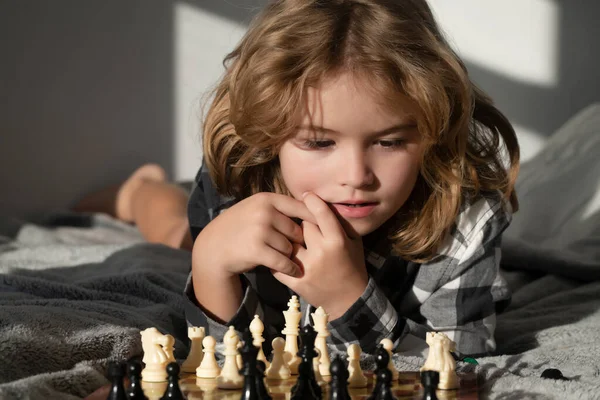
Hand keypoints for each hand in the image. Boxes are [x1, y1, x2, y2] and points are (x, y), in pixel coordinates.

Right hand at [192, 192, 316, 278]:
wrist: (214, 247)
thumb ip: (278, 207)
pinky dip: (290, 268)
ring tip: (277, 256)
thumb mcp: (255, 208)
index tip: (324, 228)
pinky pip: (284, 261)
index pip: (300, 207)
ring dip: (288, 255)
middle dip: (295, 242)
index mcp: (266, 199)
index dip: (314, 219)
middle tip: (289, 249)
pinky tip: (293, 271)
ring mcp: (259, 230)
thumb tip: (311, 205)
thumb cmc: (239, 227)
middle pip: (296, 230)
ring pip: (290, 247)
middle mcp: (263, 212)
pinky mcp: (256, 250)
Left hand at [273, 192, 368, 319]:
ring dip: (290, 240)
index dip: (312, 201)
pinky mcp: (296, 281)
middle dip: (302, 224)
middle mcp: (320, 253)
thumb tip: (324, 203)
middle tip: (305, 227)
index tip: (307, 195)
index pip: (320, 213)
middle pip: (301, 225)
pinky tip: (282, 254)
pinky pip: (279, 261)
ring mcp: (306, 268)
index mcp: (336, 241)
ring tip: (293, 241)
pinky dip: (278, 257)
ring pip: (288, 242)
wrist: (347, 300)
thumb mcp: (354, 242)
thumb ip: (341, 223)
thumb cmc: (352, 266)